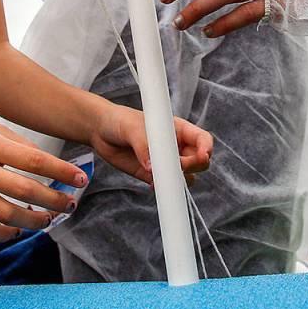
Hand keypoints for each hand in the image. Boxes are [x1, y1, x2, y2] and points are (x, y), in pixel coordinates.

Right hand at [0, 110, 87, 241]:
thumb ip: (14, 143)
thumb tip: (45, 163)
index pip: (32, 159)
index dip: (60, 171)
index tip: (81, 179)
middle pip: (22, 190)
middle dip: (52, 199)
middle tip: (69, 203)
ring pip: (3, 214)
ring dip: (31, 220)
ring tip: (47, 219)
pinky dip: (1, 234)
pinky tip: (16, 232)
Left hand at [89, 104, 213, 185]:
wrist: (101, 131)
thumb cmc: (120, 120)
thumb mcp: (132, 128)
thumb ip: (143, 145)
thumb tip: (152, 167)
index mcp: (178, 129)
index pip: (202, 140)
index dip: (206, 148)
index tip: (202, 156)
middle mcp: (176, 147)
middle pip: (198, 162)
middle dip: (192, 166)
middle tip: (177, 167)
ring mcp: (165, 162)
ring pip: (186, 177)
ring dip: (178, 180)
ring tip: (160, 175)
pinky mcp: (152, 175)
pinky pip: (166, 185)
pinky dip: (164, 188)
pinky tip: (152, 183)